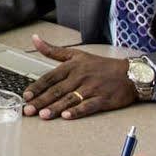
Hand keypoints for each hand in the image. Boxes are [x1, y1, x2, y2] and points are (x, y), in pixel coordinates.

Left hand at [20, 35, 138, 118]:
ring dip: (56, 108)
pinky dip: (77, 111)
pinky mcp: (103, 99)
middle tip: (28, 110)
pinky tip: (67, 116)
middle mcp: (80, 76)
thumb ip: (53, 50)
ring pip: (70, 99)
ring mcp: (92, 88)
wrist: (130, 73)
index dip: (37, 87)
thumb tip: (35, 39)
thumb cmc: (101, 65)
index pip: (50, 77)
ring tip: (43, 115)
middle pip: (57, 90)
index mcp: (72, 66)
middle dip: (41, 101)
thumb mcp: (77, 54)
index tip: (26, 96)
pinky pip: (88, 106)